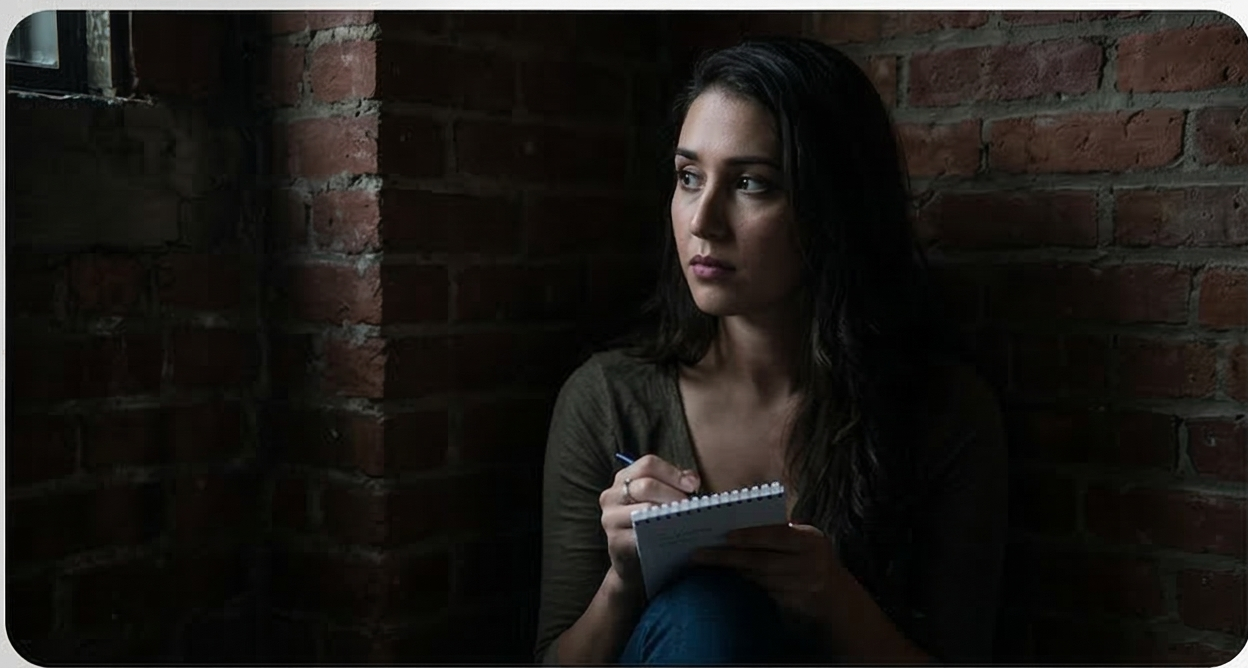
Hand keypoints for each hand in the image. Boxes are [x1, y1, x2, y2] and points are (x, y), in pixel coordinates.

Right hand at [599, 454, 700, 591]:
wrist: (634, 562)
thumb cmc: (651, 525)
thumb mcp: (660, 499)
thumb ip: (675, 484)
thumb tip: (691, 479)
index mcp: (624, 478)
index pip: (648, 464)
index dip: (673, 472)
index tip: (693, 485)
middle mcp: (612, 495)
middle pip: (646, 485)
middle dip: (674, 494)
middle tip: (690, 506)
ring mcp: (610, 518)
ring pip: (644, 508)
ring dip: (669, 513)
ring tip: (686, 518)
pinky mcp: (615, 541)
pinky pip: (641, 533)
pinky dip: (661, 532)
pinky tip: (675, 534)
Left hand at [692, 523, 845, 621]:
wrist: (837, 598)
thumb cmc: (811, 559)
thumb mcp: (804, 542)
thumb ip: (780, 533)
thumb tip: (738, 526)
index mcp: (811, 540)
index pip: (778, 535)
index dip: (751, 536)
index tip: (725, 535)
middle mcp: (810, 564)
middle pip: (762, 560)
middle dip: (728, 557)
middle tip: (699, 553)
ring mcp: (803, 587)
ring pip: (758, 578)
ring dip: (731, 570)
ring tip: (706, 562)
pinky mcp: (794, 605)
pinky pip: (762, 593)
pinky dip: (743, 584)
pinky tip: (727, 577)